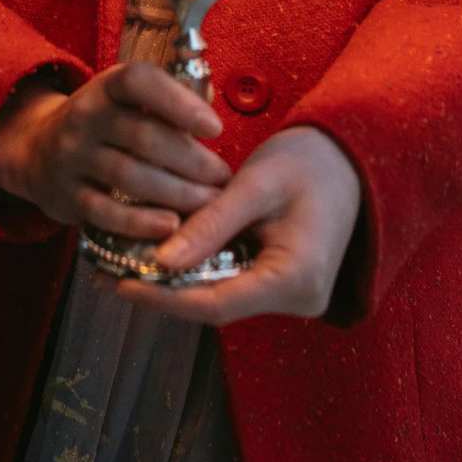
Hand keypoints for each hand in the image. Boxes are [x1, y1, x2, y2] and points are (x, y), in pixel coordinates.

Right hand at [0, 63, 230, 239]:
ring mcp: (72, 157)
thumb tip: (209, 106)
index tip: (215, 128)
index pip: (139, 81)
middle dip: (192, 161)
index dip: (179, 102)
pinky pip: (106, 212)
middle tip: (224, 179)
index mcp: (106, 86)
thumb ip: (167, 101)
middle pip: (143, 136)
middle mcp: (85, 116)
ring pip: (129, 176)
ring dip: (177, 193)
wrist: (37, 151)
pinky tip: (172, 226)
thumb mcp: (126, 100)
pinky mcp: (66, 197)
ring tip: (210, 206)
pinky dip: (141, 222)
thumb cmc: (104, 125)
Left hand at [115, 125, 362, 323]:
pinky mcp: (282, 282)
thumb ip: (212, 223)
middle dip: (161, 289)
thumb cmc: (312, 161)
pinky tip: (162, 253)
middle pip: (213, 304)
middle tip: (106, 271)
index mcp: (295, 278)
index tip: (118, 283)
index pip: (215, 303)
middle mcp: (297, 299)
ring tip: (122, 261)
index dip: (163, 297)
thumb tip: (162, 260)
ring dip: (175, 280)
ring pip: (220, 295)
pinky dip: (197, 269)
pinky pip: (232, 282)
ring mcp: (291, 295)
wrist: (355, 157)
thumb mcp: (257, 185)